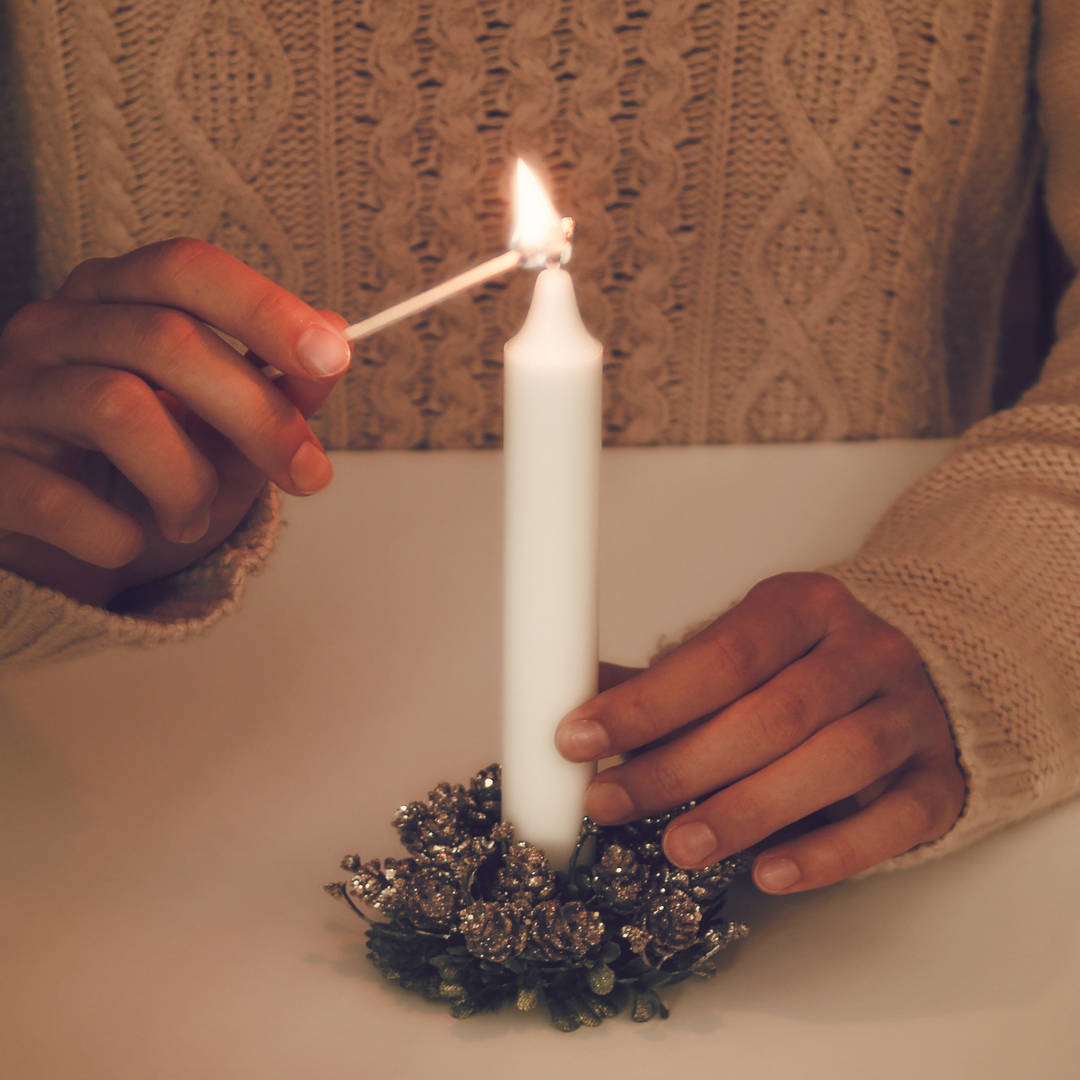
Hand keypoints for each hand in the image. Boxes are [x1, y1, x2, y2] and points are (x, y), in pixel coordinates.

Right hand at [0, 239, 350, 605]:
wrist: (56, 550)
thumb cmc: (142, 478)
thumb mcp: (224, 433)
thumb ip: (276, 388)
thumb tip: (336, 335)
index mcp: (114, 301)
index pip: (186, 269)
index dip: (264, 308)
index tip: (333, 356)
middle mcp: (54, 329)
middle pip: (167, 339)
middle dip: (257, 414)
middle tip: (305, 474)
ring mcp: (10, 394)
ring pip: (118, 407)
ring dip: (185, 480)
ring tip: (191, 517)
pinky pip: (57, 497)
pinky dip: (115, 533)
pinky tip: (127, 542)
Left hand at [556, 572, 964, 893]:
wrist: (919, 675)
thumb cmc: (806, 668)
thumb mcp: (739, 654)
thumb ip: (665, 683)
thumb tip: (574, 708)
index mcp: (805, 606)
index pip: (723, 655)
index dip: (648, 702)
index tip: (579, 738)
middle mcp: (866, 651)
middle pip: (774, 712)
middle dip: (682, 765)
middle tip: (611, 803)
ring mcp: (911, 714)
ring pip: (837, 761)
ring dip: (749, 809)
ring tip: (681, 847)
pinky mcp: (937, 780)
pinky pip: (895, 820)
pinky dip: (832, 853)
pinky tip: (770, 873)